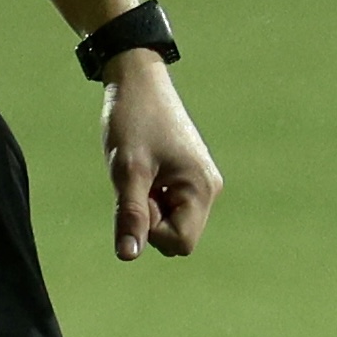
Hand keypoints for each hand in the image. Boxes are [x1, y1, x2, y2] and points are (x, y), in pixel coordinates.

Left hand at [100, 55, 218, 260]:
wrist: (138, 80)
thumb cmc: (132, 120)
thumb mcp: (127, 171)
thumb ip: (130, 216)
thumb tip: (128, 256)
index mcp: (202, 189)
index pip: (180, 244)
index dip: (151, 231)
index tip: (138, 197)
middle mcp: (209, 189)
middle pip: (176, 236)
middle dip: (150, 219)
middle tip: (137, 181)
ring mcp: (200, 183)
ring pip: (170, 222)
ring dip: (148, 207)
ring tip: (140, 171)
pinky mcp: (189, 176)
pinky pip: (169, 206)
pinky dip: (151, 196)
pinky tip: (144, 168)